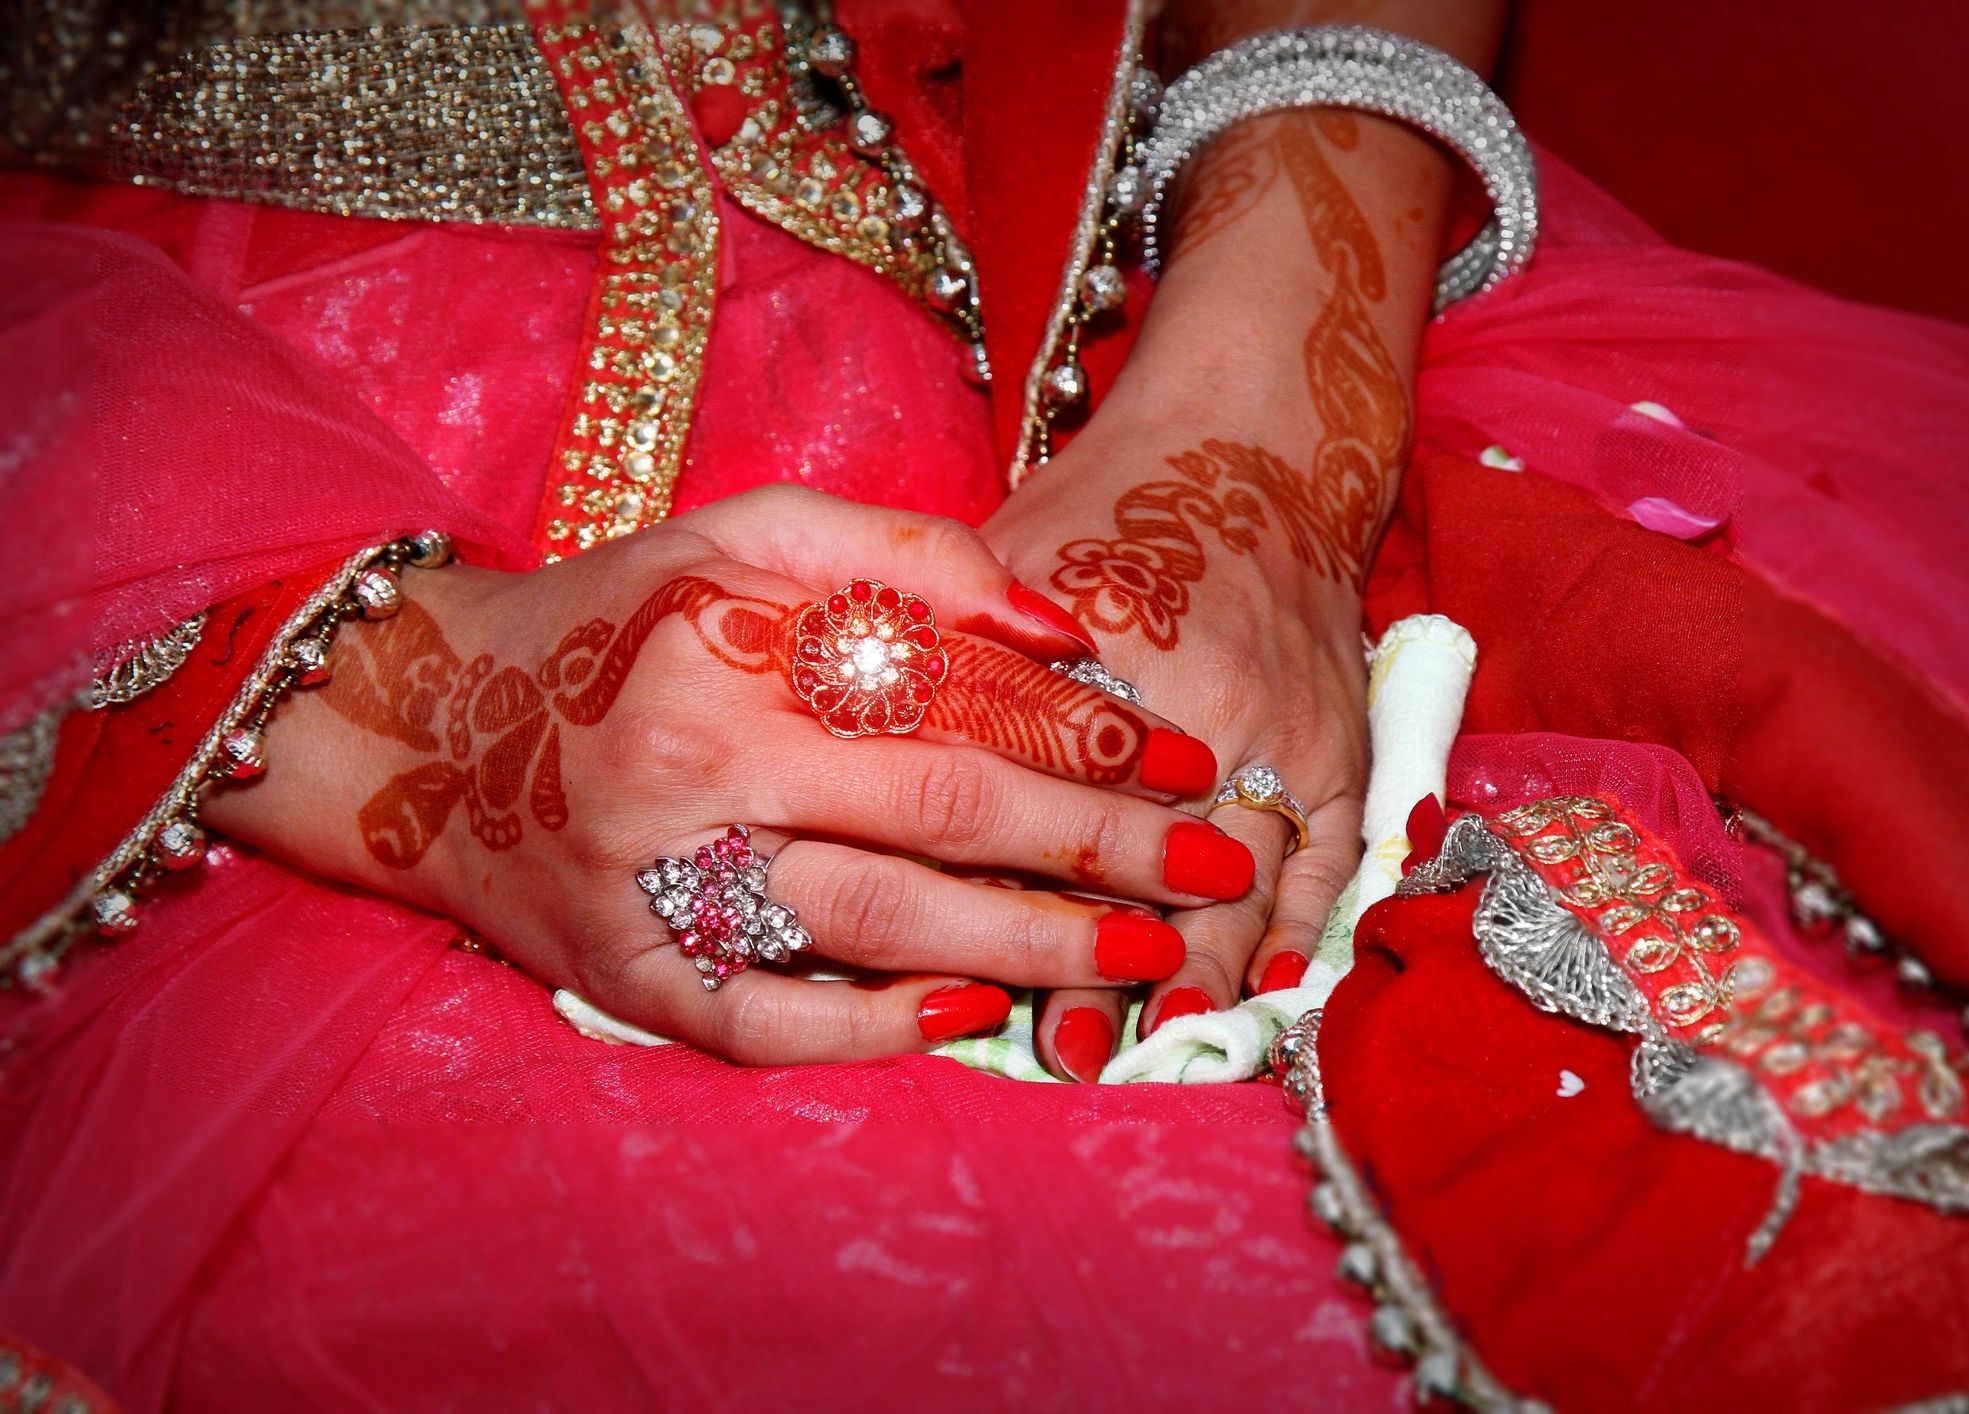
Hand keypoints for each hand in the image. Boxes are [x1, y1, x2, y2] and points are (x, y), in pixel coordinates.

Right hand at [204, 486, 1253, 1062]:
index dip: (1082, 732)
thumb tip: (1065, 629)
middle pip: (940, 812)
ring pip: (879, 922)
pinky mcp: (632, 984)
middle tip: (1214, 865)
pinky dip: (881, 1029)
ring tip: (1149, 952)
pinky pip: (774, 1026)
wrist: (438, 736)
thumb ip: (907, 555)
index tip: (1186, 756)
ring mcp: (659, 890)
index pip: (947, 694)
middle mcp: (694, 770)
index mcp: (730, 646)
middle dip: (1098, 845)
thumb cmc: (619, 622)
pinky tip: (982, 1017)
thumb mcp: (745, 534)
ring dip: (1032, 942)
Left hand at [977, 104, 1458, 1079]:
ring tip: (1158, 1045)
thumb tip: (860, 766)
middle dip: (1110, 965)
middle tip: (1067, 1054)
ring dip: (1205, 967)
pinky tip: (1276, 985)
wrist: (1252, 452)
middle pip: (1153, 861)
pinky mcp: (1341, 736)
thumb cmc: (1101, 509)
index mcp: (1111, 657)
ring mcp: (1287, 726)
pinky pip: (1331, 849)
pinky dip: (1304, 920)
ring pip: (1247, 873)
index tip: (978, 986)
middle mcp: (1210, 703)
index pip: (1057, 808)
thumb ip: (943, 656)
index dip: (1019, 903)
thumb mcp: (1002, 557)